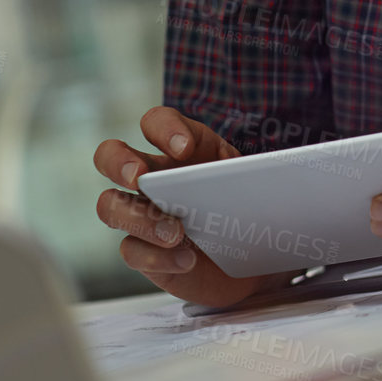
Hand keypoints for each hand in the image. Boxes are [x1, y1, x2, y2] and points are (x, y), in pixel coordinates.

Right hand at [93, 106, 286, 306]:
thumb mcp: (254, 181)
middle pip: (109, 155)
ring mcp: (141, 214)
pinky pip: (131, 251)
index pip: (155, 121)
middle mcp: (151, 176)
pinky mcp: (143, 252)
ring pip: (109, 206)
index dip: (163, 128)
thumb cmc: (250, 207)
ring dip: (139, 218)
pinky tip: (187, 259)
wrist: (255, 257)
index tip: (184, 148)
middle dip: (119, 162)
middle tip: (140, 178)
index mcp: (180, 148)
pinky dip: (159, 257)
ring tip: (176, 231)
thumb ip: (252, 169)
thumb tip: (271, 167)